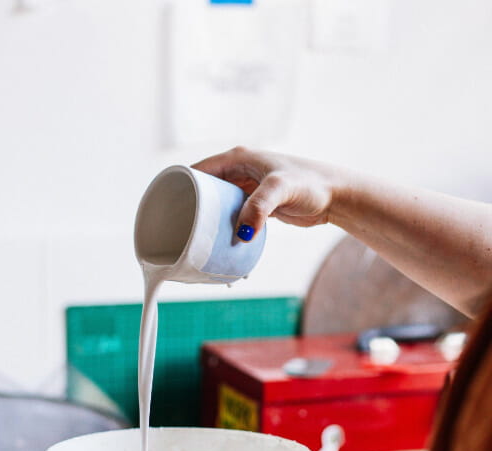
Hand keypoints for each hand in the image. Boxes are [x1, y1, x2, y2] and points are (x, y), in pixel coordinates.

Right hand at [190, 147, 352, 240]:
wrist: (338, 196)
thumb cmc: (312, 184)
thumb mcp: (280, 190)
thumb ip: (258, 207)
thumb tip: (242, 233)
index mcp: (237, 158)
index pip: (197, 170)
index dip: (180, 185)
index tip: (167, 205)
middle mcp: (239, 170)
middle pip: (203, 188)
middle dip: (192, 205)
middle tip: (180, 226)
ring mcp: (247, 187)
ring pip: (216, 202)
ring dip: (208, 217)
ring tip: (195, 235)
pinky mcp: (255, 203)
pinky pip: (231, 213)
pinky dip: (223, 224)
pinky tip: (218, 238)